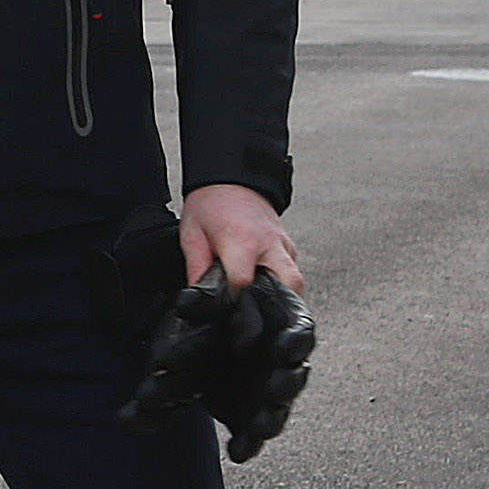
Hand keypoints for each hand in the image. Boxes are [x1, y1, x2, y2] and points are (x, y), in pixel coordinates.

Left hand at [180, 183, 303, 297]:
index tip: (225, 306)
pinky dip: (283, 281)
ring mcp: (282, 243)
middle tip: (259, 313)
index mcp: (242, 242)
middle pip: (291, 284)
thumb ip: (196, 267)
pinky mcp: (287, 243)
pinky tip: (266, 285)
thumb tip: (197, 295)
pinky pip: (292, 268)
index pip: (244, 283)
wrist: (232, 175)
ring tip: (264, 303)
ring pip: (296, 279)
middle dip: (279, 304)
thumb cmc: (211, 202)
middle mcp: (268, 244)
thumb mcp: (192, 233)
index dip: (233, 300)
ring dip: (284, 294)